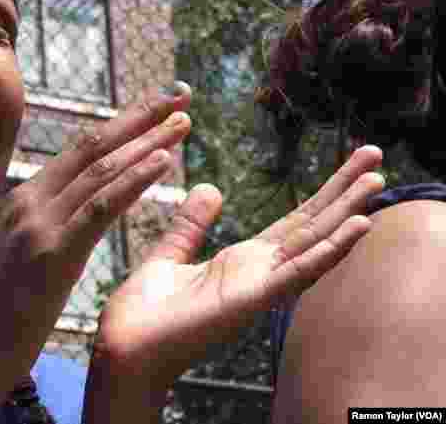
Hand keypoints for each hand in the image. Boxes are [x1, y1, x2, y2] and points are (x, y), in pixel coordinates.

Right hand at [0, 83, 193, 416]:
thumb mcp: (15, 257)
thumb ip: (39, 229)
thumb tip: (63, 219)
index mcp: (22, 200)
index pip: (78, 152)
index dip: (120, 125)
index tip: (155, 108)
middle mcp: (29, 200)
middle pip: (92, 146)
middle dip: (139, 118)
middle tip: (178, 94)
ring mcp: (38, 223)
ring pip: (101, 169)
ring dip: (147, 142)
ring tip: (183, 121)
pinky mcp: (51, 250)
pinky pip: (100, 206)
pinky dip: (134, 179)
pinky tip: (163, 162)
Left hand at [84, 145, 383, 421]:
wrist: (125, 345)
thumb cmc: (145, 311)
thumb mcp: (171, 255)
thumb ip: (192, 225)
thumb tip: (210, 187)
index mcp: (243, 262)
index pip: (294, 221)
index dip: (323, 193)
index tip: (351, 165)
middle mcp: (258, 274)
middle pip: (311, 226)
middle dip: (344, 192)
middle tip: (376, 156)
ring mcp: (259, 288)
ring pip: (312, 245)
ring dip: (346, 215)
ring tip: (376, 182)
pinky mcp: (250, 301)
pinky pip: (295, 274)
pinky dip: (326, 252)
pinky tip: (355, 229)